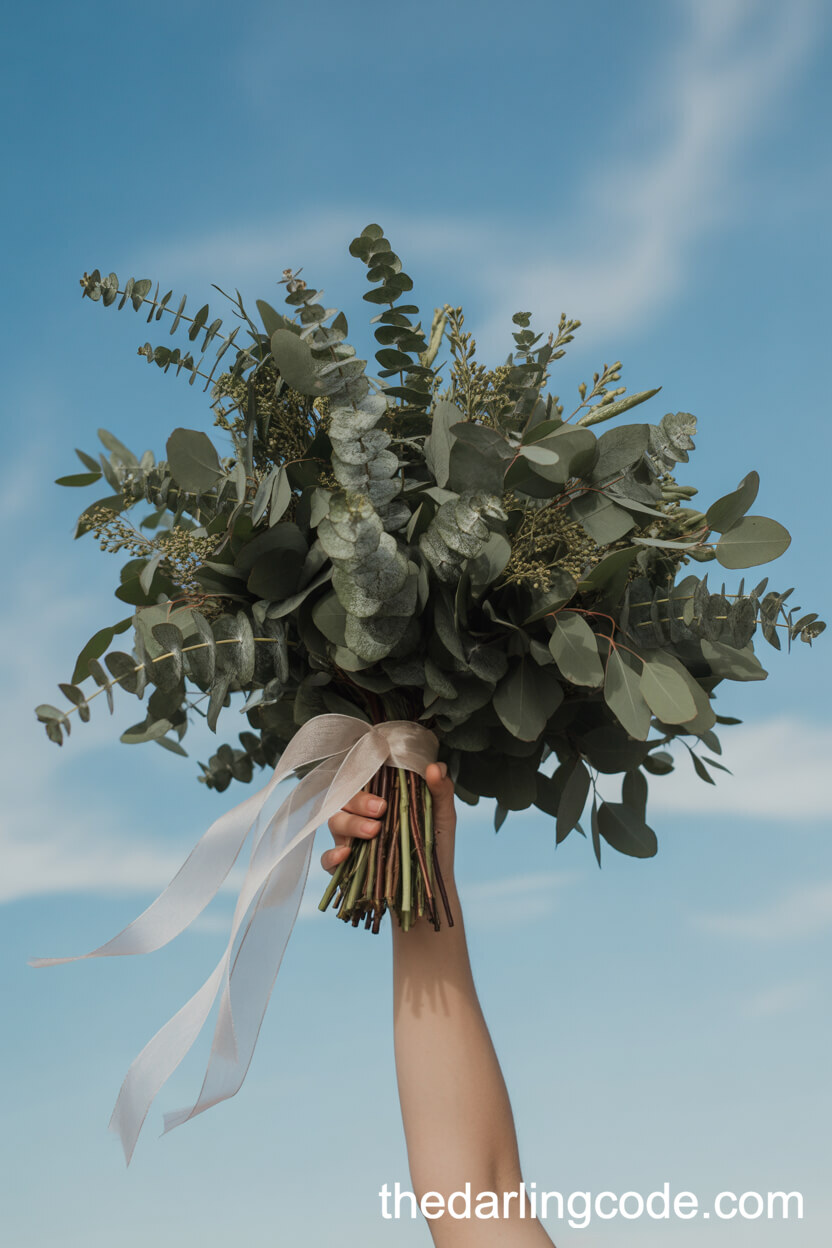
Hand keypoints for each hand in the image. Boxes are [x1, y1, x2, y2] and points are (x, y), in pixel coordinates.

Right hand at [321, 762, 456, 878]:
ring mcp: (350, 840)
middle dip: (359, 801)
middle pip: (345, 798)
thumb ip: (441, 790)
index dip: (365, 777)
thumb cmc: (435, 844)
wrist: (432, 885)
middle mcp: (360, 816)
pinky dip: (332, 856)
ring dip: (350, 824)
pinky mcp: (343, 867)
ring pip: (334, 822)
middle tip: (380, 810)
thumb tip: (436, 767)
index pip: (362, 779)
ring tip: (373, 832)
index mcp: (379, 799)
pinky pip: (327, 859)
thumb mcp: (442, 816)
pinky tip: (345, 855)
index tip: (385, 787)